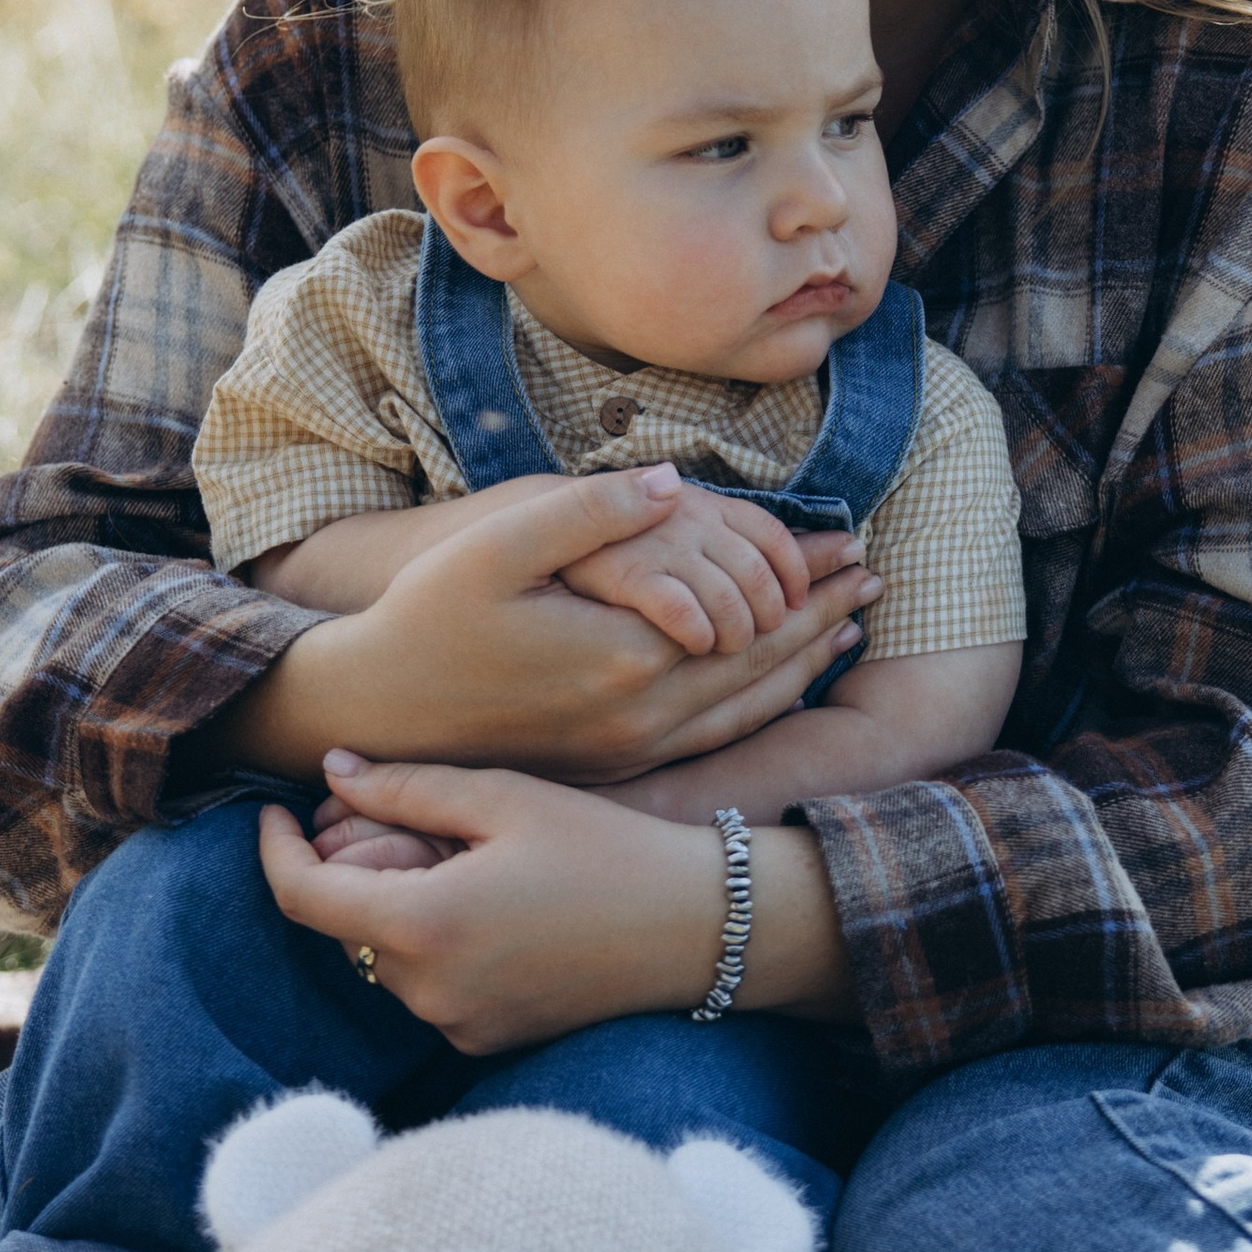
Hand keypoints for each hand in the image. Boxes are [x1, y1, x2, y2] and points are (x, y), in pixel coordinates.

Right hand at [205, 467, 880, 787]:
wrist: (374, 709)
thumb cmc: (426, 616)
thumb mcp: (496, 545)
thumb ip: (588, 511)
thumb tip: (672, 484)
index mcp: (623, 657)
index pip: (748, 613)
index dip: (805, 575)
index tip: (852, 542)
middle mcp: (638, 716)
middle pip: (760, 665)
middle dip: (822, 618)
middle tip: (877, 578)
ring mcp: (628, 751)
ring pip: (745, 710)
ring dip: (803, 664)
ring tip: (848, 624)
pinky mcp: (613, 767)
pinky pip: (713, 740)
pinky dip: (761, 707)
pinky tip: (781, 684)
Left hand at [258, 750, 856, 1046]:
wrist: (697, 929)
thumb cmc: (606, 849)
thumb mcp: (504, 799)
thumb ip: (405, 786)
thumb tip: (330, 773)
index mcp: (425, 925)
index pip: (302, 898)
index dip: (274, 852)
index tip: (275, 814)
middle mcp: (430, 992)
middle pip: (346, 925)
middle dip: (354, 867)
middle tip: (402, 816)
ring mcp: (457, 1025)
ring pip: (386, 955)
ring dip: (396, 905)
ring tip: (463, 856)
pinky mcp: (487, 1040)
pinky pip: (430, 985)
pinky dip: (435, 941)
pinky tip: (494, 904)